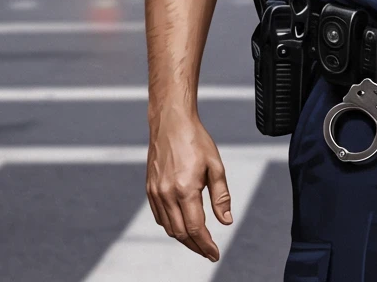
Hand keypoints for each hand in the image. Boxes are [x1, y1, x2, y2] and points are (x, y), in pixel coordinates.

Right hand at [147, 108, 232, 259]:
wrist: (171, 122)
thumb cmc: (195, 140)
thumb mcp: (216, 166)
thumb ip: (221, 196)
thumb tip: (227, 221)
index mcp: (185, 189)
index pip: (196, 228)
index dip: (206, 245)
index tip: (215, 254)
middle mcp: (166, 194)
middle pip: (181, 233)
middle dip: (196, 246)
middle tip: (209, 252)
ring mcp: (155, 192)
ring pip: (168, 227)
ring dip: (183, 238)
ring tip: (199, 242)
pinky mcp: (149, 189)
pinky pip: (159, 216)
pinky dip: (171, 226)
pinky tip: (182, 225)